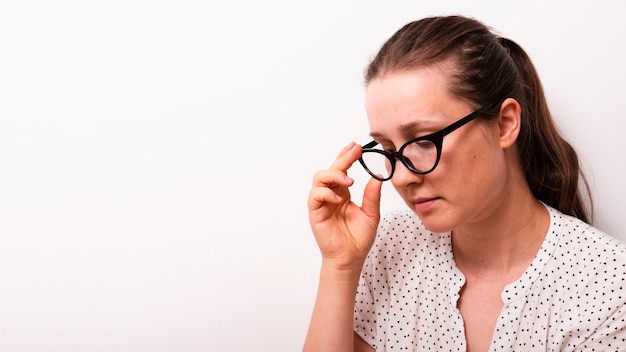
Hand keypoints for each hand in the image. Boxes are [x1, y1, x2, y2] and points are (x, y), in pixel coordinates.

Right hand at [308, 142, 382, 269]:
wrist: (350, 259)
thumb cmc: (358, 239)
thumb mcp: (371, 214)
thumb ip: (372, 196)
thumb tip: (378, 177)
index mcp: (343, 193)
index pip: (342, 170)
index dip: (347, 157)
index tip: (358, 147)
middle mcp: (331, 195)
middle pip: (331, 169)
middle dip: (342, 158)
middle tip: (355, 150)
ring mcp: (322, 203)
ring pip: (319, 178)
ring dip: (334, 174)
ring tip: (349, 180)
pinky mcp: (315, 212)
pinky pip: (315, 196)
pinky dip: (326, 193)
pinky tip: (340, 198)